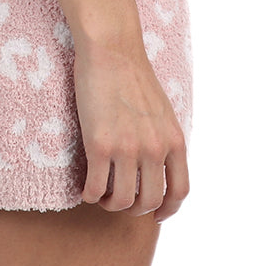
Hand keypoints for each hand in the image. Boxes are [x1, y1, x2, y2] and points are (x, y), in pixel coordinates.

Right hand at [73, 39, 189, 221]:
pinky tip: (85, 188)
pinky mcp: (99, 143)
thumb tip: (158, 167)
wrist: (112, 49)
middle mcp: (154, 148)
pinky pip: (95, 187)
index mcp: (174, 140)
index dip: (167, 210)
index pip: (180, 191)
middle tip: (119, 200)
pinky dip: (89, 194)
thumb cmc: (133, 75)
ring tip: (101, 195)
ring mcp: (127, 148)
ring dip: (109, 204)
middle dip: (134, 209)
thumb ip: (164, 140)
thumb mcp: (163, 111)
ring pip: (121, 200)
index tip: (155, 215)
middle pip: (150, 201)